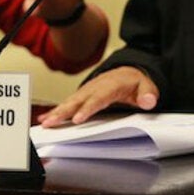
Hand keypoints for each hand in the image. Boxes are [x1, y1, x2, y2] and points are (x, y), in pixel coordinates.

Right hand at [40, 66, 157, 126]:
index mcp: (111, 85)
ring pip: (70, 101)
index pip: (99, 98)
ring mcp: (87, 90)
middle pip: (79, 100)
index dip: (88, 108)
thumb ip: (148, 93)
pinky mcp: (82, 95)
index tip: (77, 119)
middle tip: (52, 122)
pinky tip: (45, 118)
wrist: (128, 71)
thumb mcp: (147, 85)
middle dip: (64, 111)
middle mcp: (96, 87)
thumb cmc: (135, 81)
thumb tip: (148, 100)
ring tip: (45, 123)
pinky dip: (55, 110)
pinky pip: (68, 103)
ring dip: (56, 112)